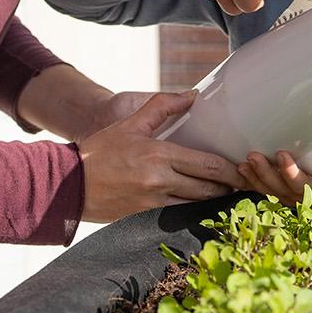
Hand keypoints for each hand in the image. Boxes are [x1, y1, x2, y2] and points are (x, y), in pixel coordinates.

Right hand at [78, 91, 246, 221]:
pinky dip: (194, 210)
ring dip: (215, 201)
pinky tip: (204, 207)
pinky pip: (179, 215)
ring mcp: (153, 203)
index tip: (245, 169)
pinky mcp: (145, 218)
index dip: (231, 170)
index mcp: (158, 155)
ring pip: (196, 204)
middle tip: (245, 183)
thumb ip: (161, 106)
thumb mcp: (130, 124)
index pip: (207, 164)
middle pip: (208, 188)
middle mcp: (159, 181)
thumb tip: (192, 94)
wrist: (67, 185)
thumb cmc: (99, 152)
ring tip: (229, 194)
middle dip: (229, 187)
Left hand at [239, 133, 311, 218]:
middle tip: (254, 156)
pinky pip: (266, 192)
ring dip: (256, 177)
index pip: (307, 183)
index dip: (292, 172)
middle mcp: (307, 196)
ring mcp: (294, 198)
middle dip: (266, 173)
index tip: (283, 155)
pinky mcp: (283, 197)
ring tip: (245, 162)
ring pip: (272, 192)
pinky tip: (242, 170)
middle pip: (283, 189)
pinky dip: (253, 183)